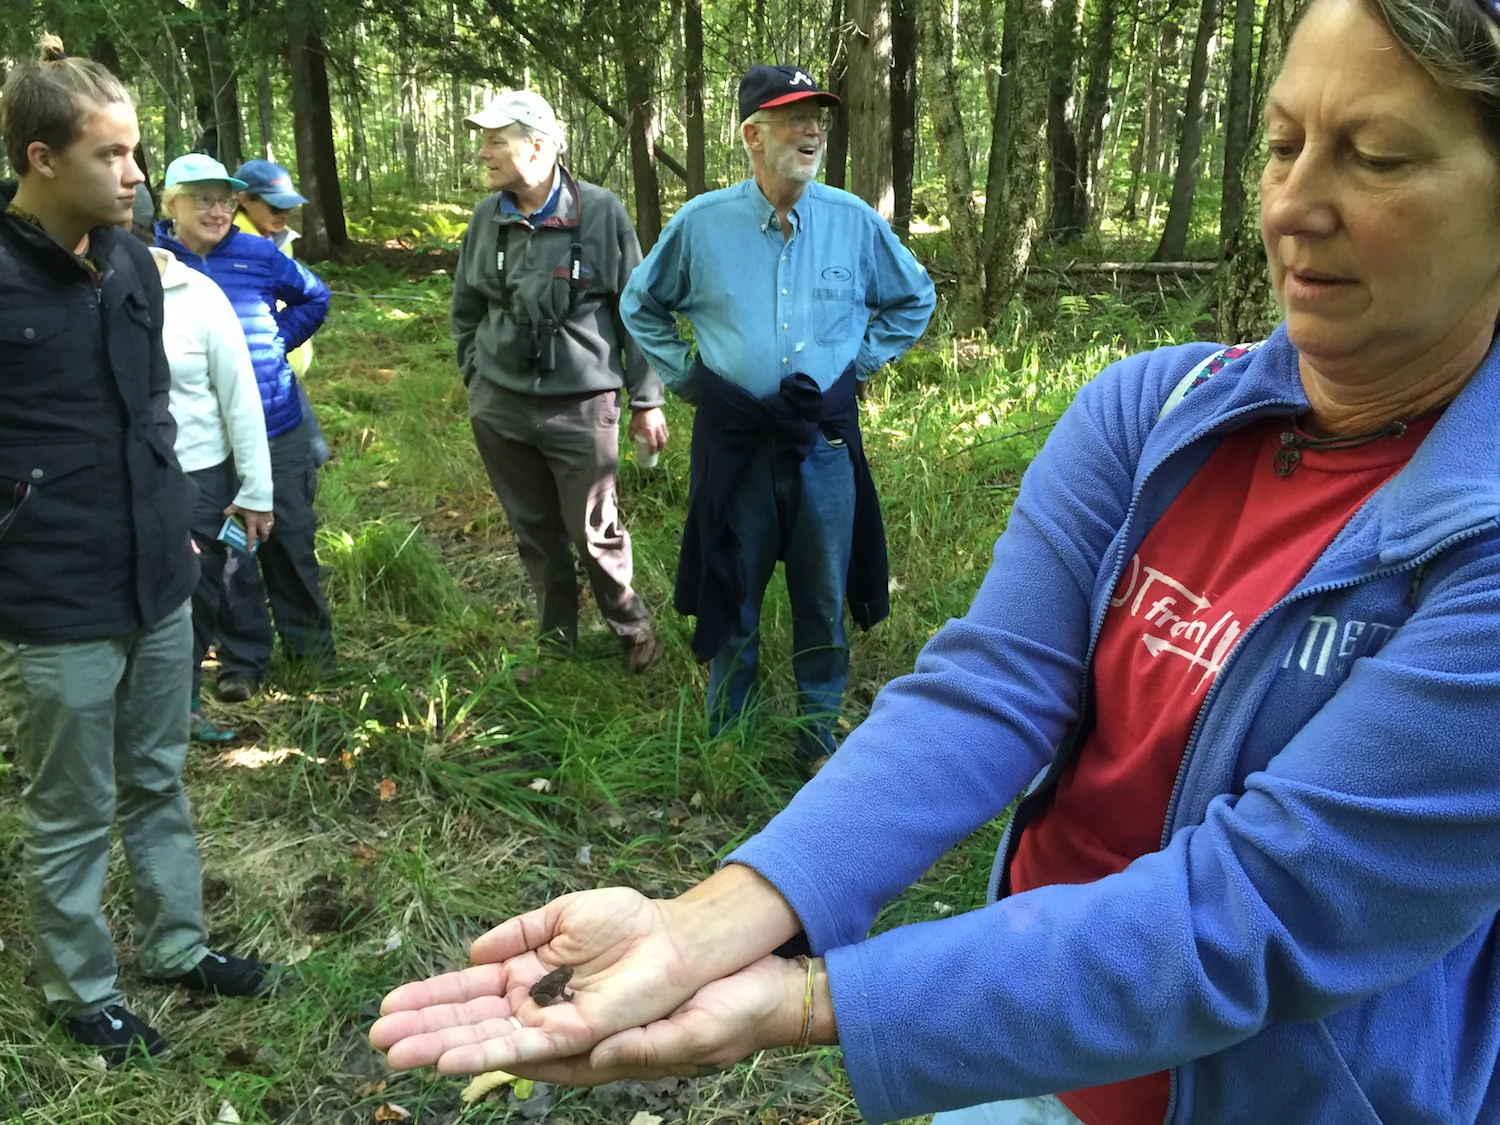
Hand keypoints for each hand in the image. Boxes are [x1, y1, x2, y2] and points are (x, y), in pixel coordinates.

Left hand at [226, 504, 272, 551]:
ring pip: (269, 528)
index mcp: (252, 521)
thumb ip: (229, 512)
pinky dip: (269, 524)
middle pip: (265, 534)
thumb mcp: (235, 506)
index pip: (251, 535)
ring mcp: (267, 517)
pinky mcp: (271, 512)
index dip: (251, 544)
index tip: (250, 551)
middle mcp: (261, 521)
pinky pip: (272, 521)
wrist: (257, 491)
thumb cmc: (245, 500)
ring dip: (266, 531)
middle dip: (263, 538)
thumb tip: (224, 516)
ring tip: (263, 531)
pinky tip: (267, 523)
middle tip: (259, 540)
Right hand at [369, 867, 800, 1074]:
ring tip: (396, 1054)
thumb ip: (519, 933)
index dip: (431, 998)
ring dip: (441, 1046)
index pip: (468, 989)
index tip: (389, 1006)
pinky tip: (449, 1058)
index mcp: (527, 972)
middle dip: (423, 1028)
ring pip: (485, 1038)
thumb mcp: (564, 914)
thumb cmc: (630, 922)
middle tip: (377, 1039)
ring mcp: (550, 1021)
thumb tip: (475, 949)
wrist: (677, 937)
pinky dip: (484, 1053)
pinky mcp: (573, 1035)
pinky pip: (521, 1048)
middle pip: (468, 1019)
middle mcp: (532, 1002)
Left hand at [628, 407, 668, 454]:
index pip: (653, 445)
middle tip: (657, 451)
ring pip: (666, 437)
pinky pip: (666, 431)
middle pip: (662, 443)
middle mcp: (657, 430)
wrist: (645, 403)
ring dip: (664, 443)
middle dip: (660, 448)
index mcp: (649, 432)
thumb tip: (632, 440)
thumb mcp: (633, 425)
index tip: (651, 453)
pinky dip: (665, 436)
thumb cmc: (638, 415)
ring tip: (661, 444)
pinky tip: (662, 436)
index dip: (652, 451)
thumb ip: (632, 434)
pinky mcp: (664, 422)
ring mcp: (662, 426)